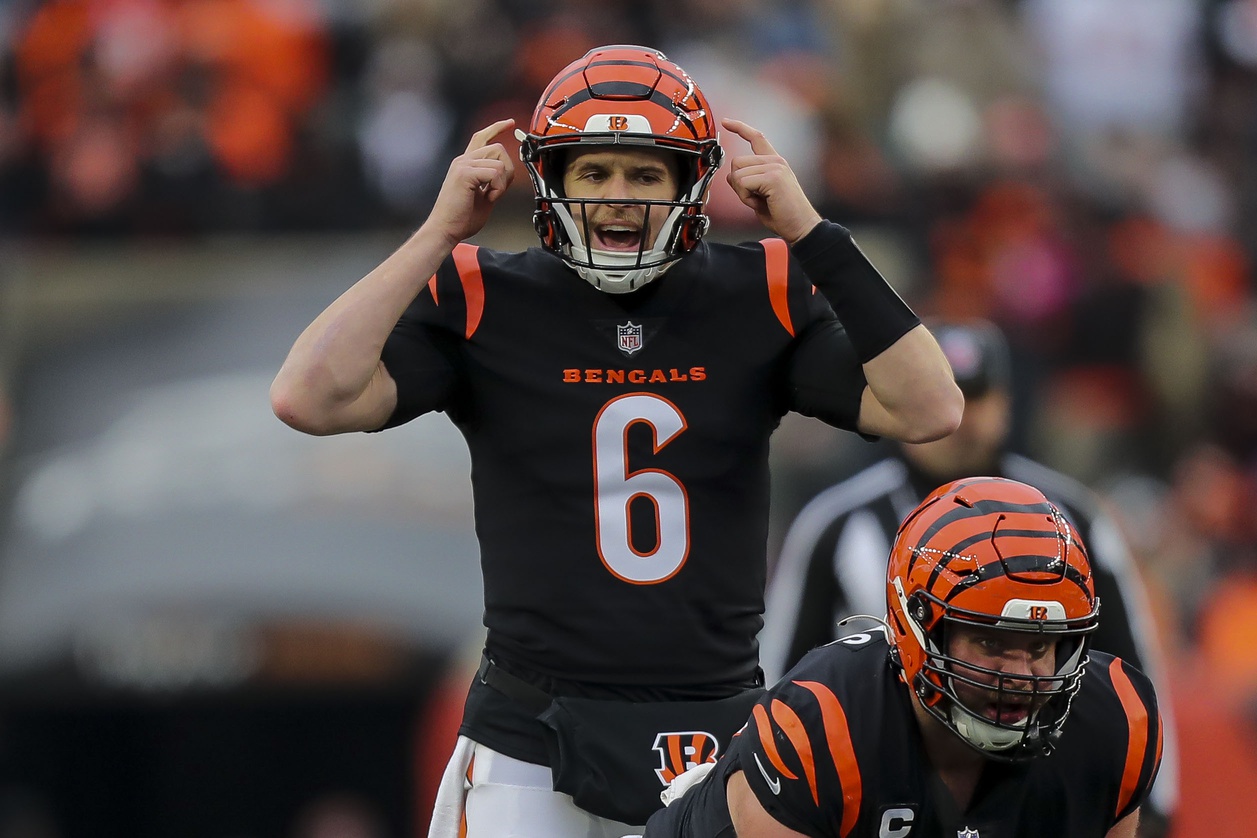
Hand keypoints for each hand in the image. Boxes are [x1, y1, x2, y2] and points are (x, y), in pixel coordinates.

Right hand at [426, 119, 516, 245]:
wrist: (445, 229)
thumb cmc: (460, 218)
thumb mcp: (483, 196)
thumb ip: (492, 182)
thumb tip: (505, 176)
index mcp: (466, 164)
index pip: (481, 137)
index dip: (497, 128)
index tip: (510, 123)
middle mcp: (463, 160)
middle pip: (498, 149)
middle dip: (507, 171)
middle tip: (497, 192)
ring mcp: (463, 165)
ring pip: (499, 161)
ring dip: (501, 182)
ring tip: (490, 197)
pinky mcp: (464, 173)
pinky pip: (495, 173)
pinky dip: (498, 188)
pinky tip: (489, 198)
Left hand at [722, 118, 821, 243]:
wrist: (801, 227)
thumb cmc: (782, 214)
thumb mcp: (761, 195)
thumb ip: (748, 181)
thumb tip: (732, 176)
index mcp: (775, 162)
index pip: (756, 138)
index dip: (739, 128)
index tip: (726, 121)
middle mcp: (776, 161)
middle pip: (736, 162)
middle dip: (738, 184)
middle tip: (756, 198)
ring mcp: (775, 167)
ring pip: (737, 173)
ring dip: (742, 193)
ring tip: (761, 201)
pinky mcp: (773, 177)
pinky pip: (743, 183)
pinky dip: (746, 197)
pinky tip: (762, 203)